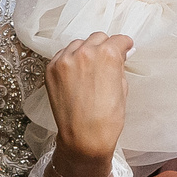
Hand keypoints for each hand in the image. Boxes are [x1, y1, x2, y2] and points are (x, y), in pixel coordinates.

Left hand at [45, 32, 132, 172]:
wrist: (84, 138)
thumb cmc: (107, 119)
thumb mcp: (122, 87)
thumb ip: (119, 66)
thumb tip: (119, 55)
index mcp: (107, 54)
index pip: (118, 39)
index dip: (124, 45)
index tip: (124, 48)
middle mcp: (85, 52)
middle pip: (97, 38)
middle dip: (104, 47)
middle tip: (107, 60)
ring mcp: (65, 60)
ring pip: (78, 44)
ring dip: (86, 51)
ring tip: (89, 68)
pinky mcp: (51, 69)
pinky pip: (62, 54)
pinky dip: (70, 59)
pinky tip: (76, 73)